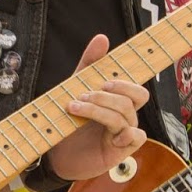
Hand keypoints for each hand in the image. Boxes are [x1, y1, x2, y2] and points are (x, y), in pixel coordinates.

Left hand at [45, 34, 149, 180]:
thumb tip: (102, 38)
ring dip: (99, 109)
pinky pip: (136, 138)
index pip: (136, 87)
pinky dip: (126, 133)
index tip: (104, 81)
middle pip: (135, 98)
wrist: (55, 153)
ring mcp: (124, 133)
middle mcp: (125, 116)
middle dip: (110, 95)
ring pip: (126, 115)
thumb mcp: (76, 88)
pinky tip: (110, 135)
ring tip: (74, 107)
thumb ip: (90, 64)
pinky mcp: (120, 150)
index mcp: (118, 101)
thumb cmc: (69, 120)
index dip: (125, 82)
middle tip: (86, 94)